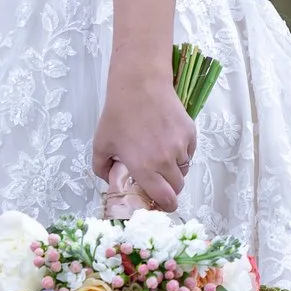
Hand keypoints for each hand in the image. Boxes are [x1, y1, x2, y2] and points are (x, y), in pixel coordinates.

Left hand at [91, 73, 196, 211]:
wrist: (139, 84)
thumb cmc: (118, 114)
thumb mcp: (100, 144)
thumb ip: (101, 169)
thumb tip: (111, 181)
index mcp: (144, 167)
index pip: (165, 199)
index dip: (165, 206)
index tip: (160, 203)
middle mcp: (166, 160)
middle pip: (177, 188)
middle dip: (169, 188)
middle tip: (157, 179)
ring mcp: (181, 146)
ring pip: (184, 169)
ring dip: (175, 170)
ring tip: (161, 156)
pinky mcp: (190, 132)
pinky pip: (189, 152)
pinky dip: (182, 153)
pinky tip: (168, 141)